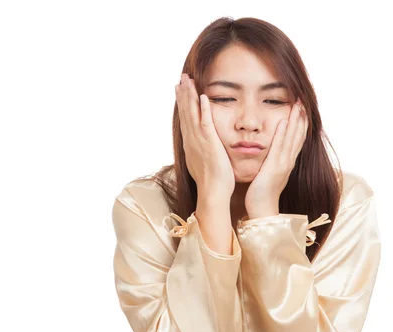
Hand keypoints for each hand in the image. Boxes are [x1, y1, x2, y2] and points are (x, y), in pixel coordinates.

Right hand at [175, 73, 234, 199]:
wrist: (212, 192)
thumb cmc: (211, 182)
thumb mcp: (202, 164)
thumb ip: (200, 153)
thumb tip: (197, 150)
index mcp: (190, 144)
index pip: (185, 119)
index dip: (182, 103)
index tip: (179, 89)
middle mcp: (191, 140)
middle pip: (185, 112)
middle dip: (183, 94)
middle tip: (181, 78)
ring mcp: (199, 141)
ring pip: (192, 114)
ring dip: (189, 96)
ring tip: (187, 81)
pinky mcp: (209, 143)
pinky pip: (205, 123)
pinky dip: (203, 110)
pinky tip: (203, 97)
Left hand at [245, 101, 307, 217]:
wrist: (262, 210)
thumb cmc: (261, 194)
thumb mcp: (269, 174)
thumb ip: (271, 163)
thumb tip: (270, 155)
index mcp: (287, 163)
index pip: (296, 139)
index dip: (300, 123)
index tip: (301, 109)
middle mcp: (288, 162)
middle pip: (298, 135)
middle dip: (301, 118)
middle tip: (302, 100)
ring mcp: (283, 164)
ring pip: (292, 138)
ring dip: (295, 121)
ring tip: (298, 105)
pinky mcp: (274, 167)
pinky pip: (279, 147)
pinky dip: (283, 134)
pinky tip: (284, 121)